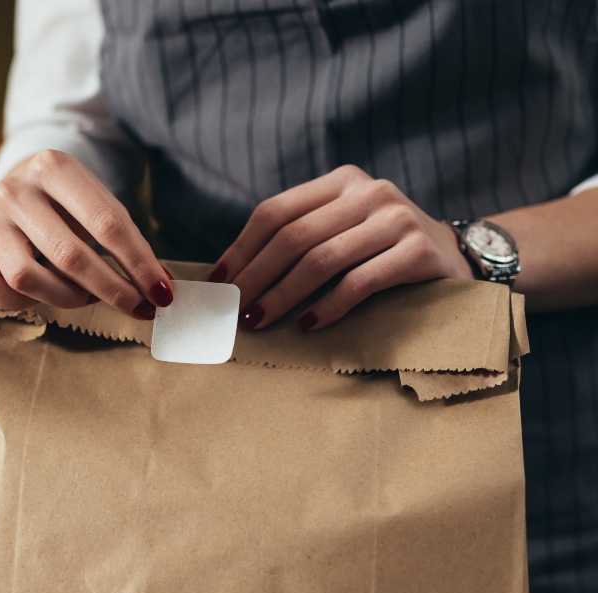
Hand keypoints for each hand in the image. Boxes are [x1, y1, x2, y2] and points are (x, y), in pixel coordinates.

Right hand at [0, 150, 172, 319]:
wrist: (23, 185)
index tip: (161, 292)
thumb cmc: (72, 202)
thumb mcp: (100, 203)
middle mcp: (16, 191)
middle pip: (70, 255)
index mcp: (54, 167)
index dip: (138, 263)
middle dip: (113, 289)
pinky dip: (21, 303)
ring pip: (28, 278)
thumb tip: (158, 284)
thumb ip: (126, 238)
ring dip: (69, 298)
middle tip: (139, 307)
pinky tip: (43, 295)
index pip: (106, 223)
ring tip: (88, 295)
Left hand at [212, 165, 473, 330]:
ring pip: (322, 259)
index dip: (242, 248)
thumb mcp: (343, 229)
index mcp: (341, 181)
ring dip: (284, 295)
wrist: (458, 258)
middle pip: (294, 236)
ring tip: (260, 320)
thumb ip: (301, 238)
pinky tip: (306, 325)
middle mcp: (369, 192)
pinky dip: (327, 307)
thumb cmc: (383, 251)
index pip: (276, 211)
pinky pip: (359, 282)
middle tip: (236, 308)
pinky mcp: (418, 252)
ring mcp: (396, 219)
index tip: (219, 280)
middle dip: (257, 276)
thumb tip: (233, 275)